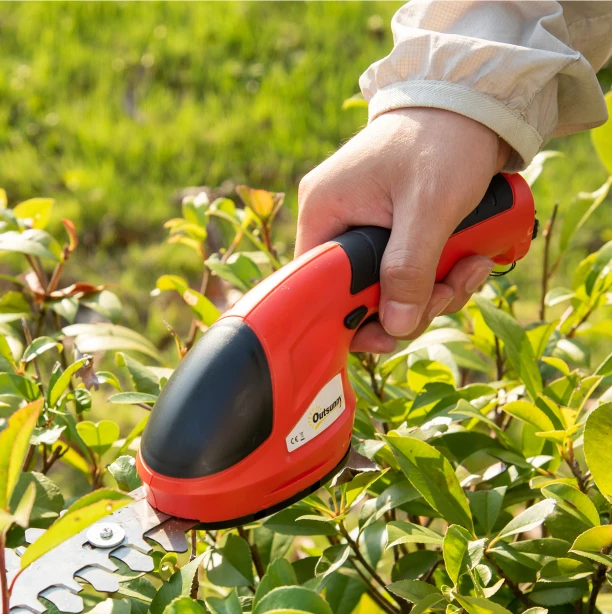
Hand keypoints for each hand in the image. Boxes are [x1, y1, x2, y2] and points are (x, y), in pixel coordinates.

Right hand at [295, 108, 511, 352]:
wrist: (477, 101)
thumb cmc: (445, 139)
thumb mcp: (429, 206)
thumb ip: (409, 268)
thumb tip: (396, 327)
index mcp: (324, 212)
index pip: (317, 287)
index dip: (350, 318)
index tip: (389, 332)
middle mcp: (336, 222)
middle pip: (358, 295)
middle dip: (408, 307)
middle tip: (450, 292)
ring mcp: (363, 228)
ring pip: (389, 289)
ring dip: (435, 293)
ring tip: (474, 266)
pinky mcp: (392, 230)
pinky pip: (408, 273)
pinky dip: (441, 277)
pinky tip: (472, 260)